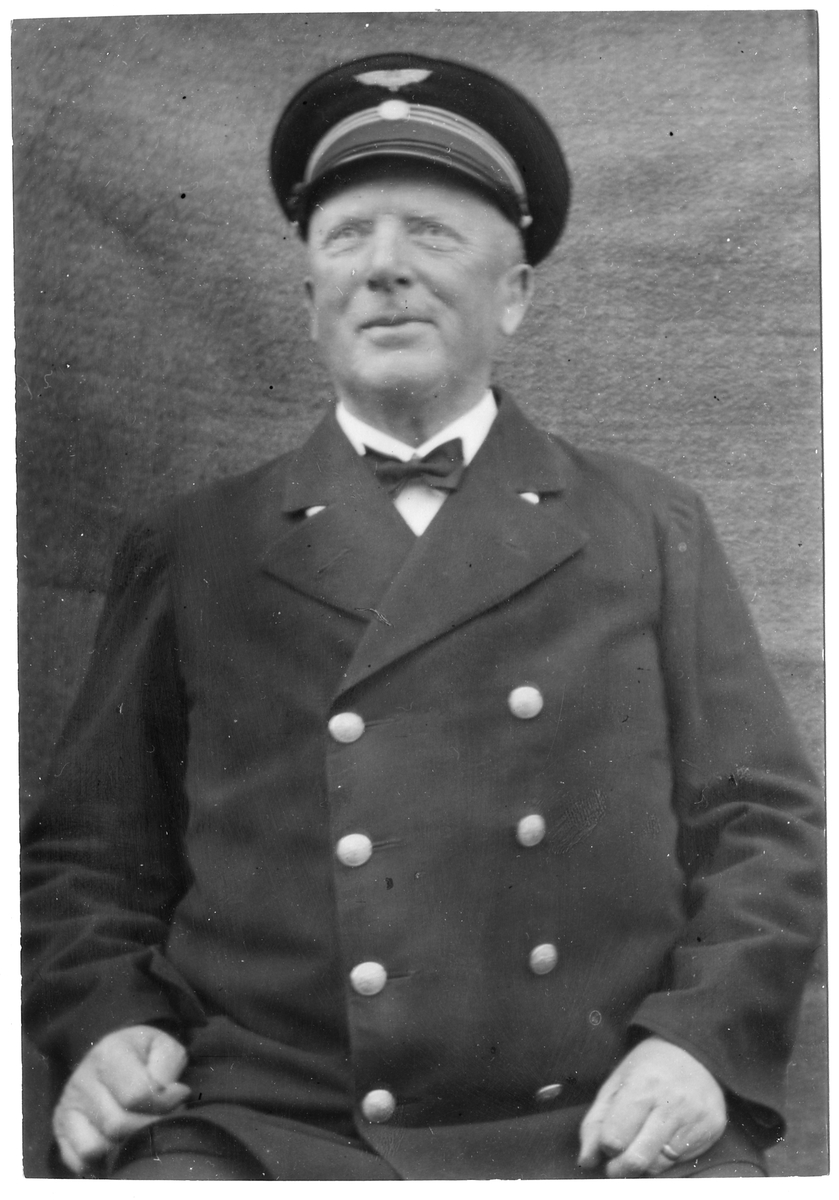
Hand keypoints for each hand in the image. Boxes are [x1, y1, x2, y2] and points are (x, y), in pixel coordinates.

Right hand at [53, 1024, 190, 1174]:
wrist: (112, 1056)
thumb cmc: (142, 1054)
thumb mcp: (162, 1046)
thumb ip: (169, 1067)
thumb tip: (171, 1095)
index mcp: (108, 1053)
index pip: (137, 1094)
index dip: (165, 1103)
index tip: (179, 1097)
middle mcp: (82, 1080)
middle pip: (118, 1125)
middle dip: (149, 1128)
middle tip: (164, 1118)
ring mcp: (68, 1107)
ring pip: (95, 1148)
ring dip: (125, 1147)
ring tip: (141, 1132)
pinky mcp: (61, 1129)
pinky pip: (78, 1161)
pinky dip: (101, 1162)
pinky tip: (120, 1146)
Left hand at [578, 1035, 726, 1176]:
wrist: (695, 1052)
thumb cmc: (648, 1067)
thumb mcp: (616, 1082)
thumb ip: (596, 1122)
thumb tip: (586, 1161)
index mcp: (642, 1085)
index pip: (614, 1138)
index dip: (606, 1146)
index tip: (608, 1142)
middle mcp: (671, 1103)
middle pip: (637, 1159)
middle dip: (619, 1169)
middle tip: (615, 1166)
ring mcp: (694, 1118)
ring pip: (658, 1165)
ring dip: (643, 1163)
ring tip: (641, 1145)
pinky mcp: (712, 1129)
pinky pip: (680, 1161)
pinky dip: (665, 1157)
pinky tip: (664, 1138)